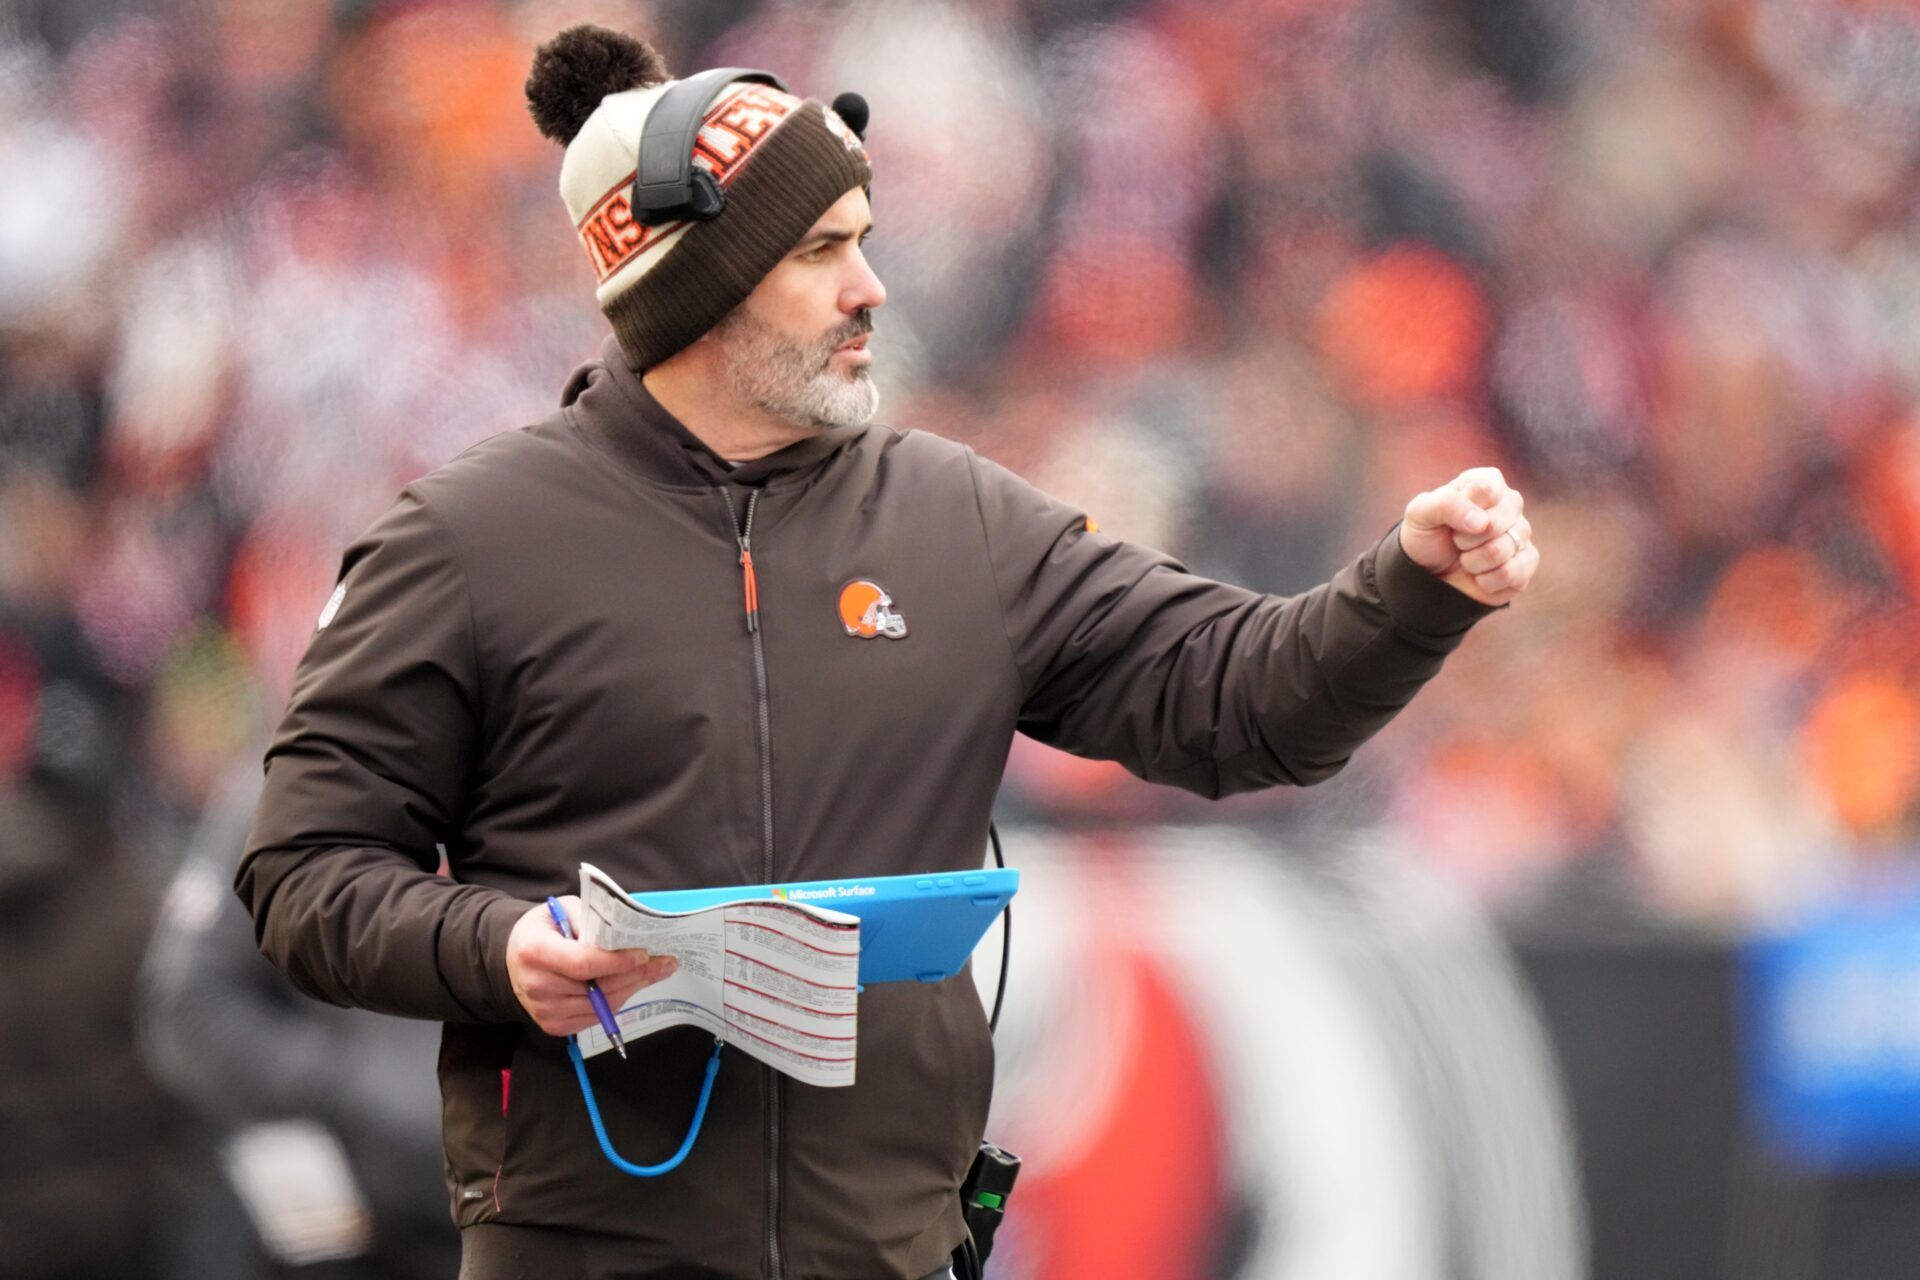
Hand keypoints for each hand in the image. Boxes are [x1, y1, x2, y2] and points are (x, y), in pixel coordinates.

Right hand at [505, 895, 677, 1036]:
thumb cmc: (542, 929)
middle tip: (664, 963)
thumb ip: (590, 918)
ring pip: (601, 1006)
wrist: (512, 958)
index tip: (644, 954)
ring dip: (631, 988)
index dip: (617, 961)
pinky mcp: (553, 1025)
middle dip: (636, 974)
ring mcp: (544, 1010)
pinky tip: (630, 985)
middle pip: (597, 988)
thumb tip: (627, 931)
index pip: (583, 963)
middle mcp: (537, 986)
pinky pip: (594, 1017)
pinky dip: (616, 1001)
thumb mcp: (561, 909)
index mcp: (535, 952)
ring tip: (653, 972)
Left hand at [1399, 466, 1538, 606]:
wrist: (1428, 573)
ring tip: (1466, 557)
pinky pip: (1514, 572)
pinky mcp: (1527, 562)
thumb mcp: (1421, 512)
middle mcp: (1510, 504)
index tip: (1449, 518)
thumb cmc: (1427, 535)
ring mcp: (1522, 533)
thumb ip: (1446, 504)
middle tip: (1456, 541)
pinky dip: (1486, 580)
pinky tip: (1479, 575)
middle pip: (1495, 523)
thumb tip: (1482, 522)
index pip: (1486, 489)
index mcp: (1486, 482)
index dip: (1463, 509)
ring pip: (1501, 550)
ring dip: (1472, 561)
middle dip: (1465, 539)